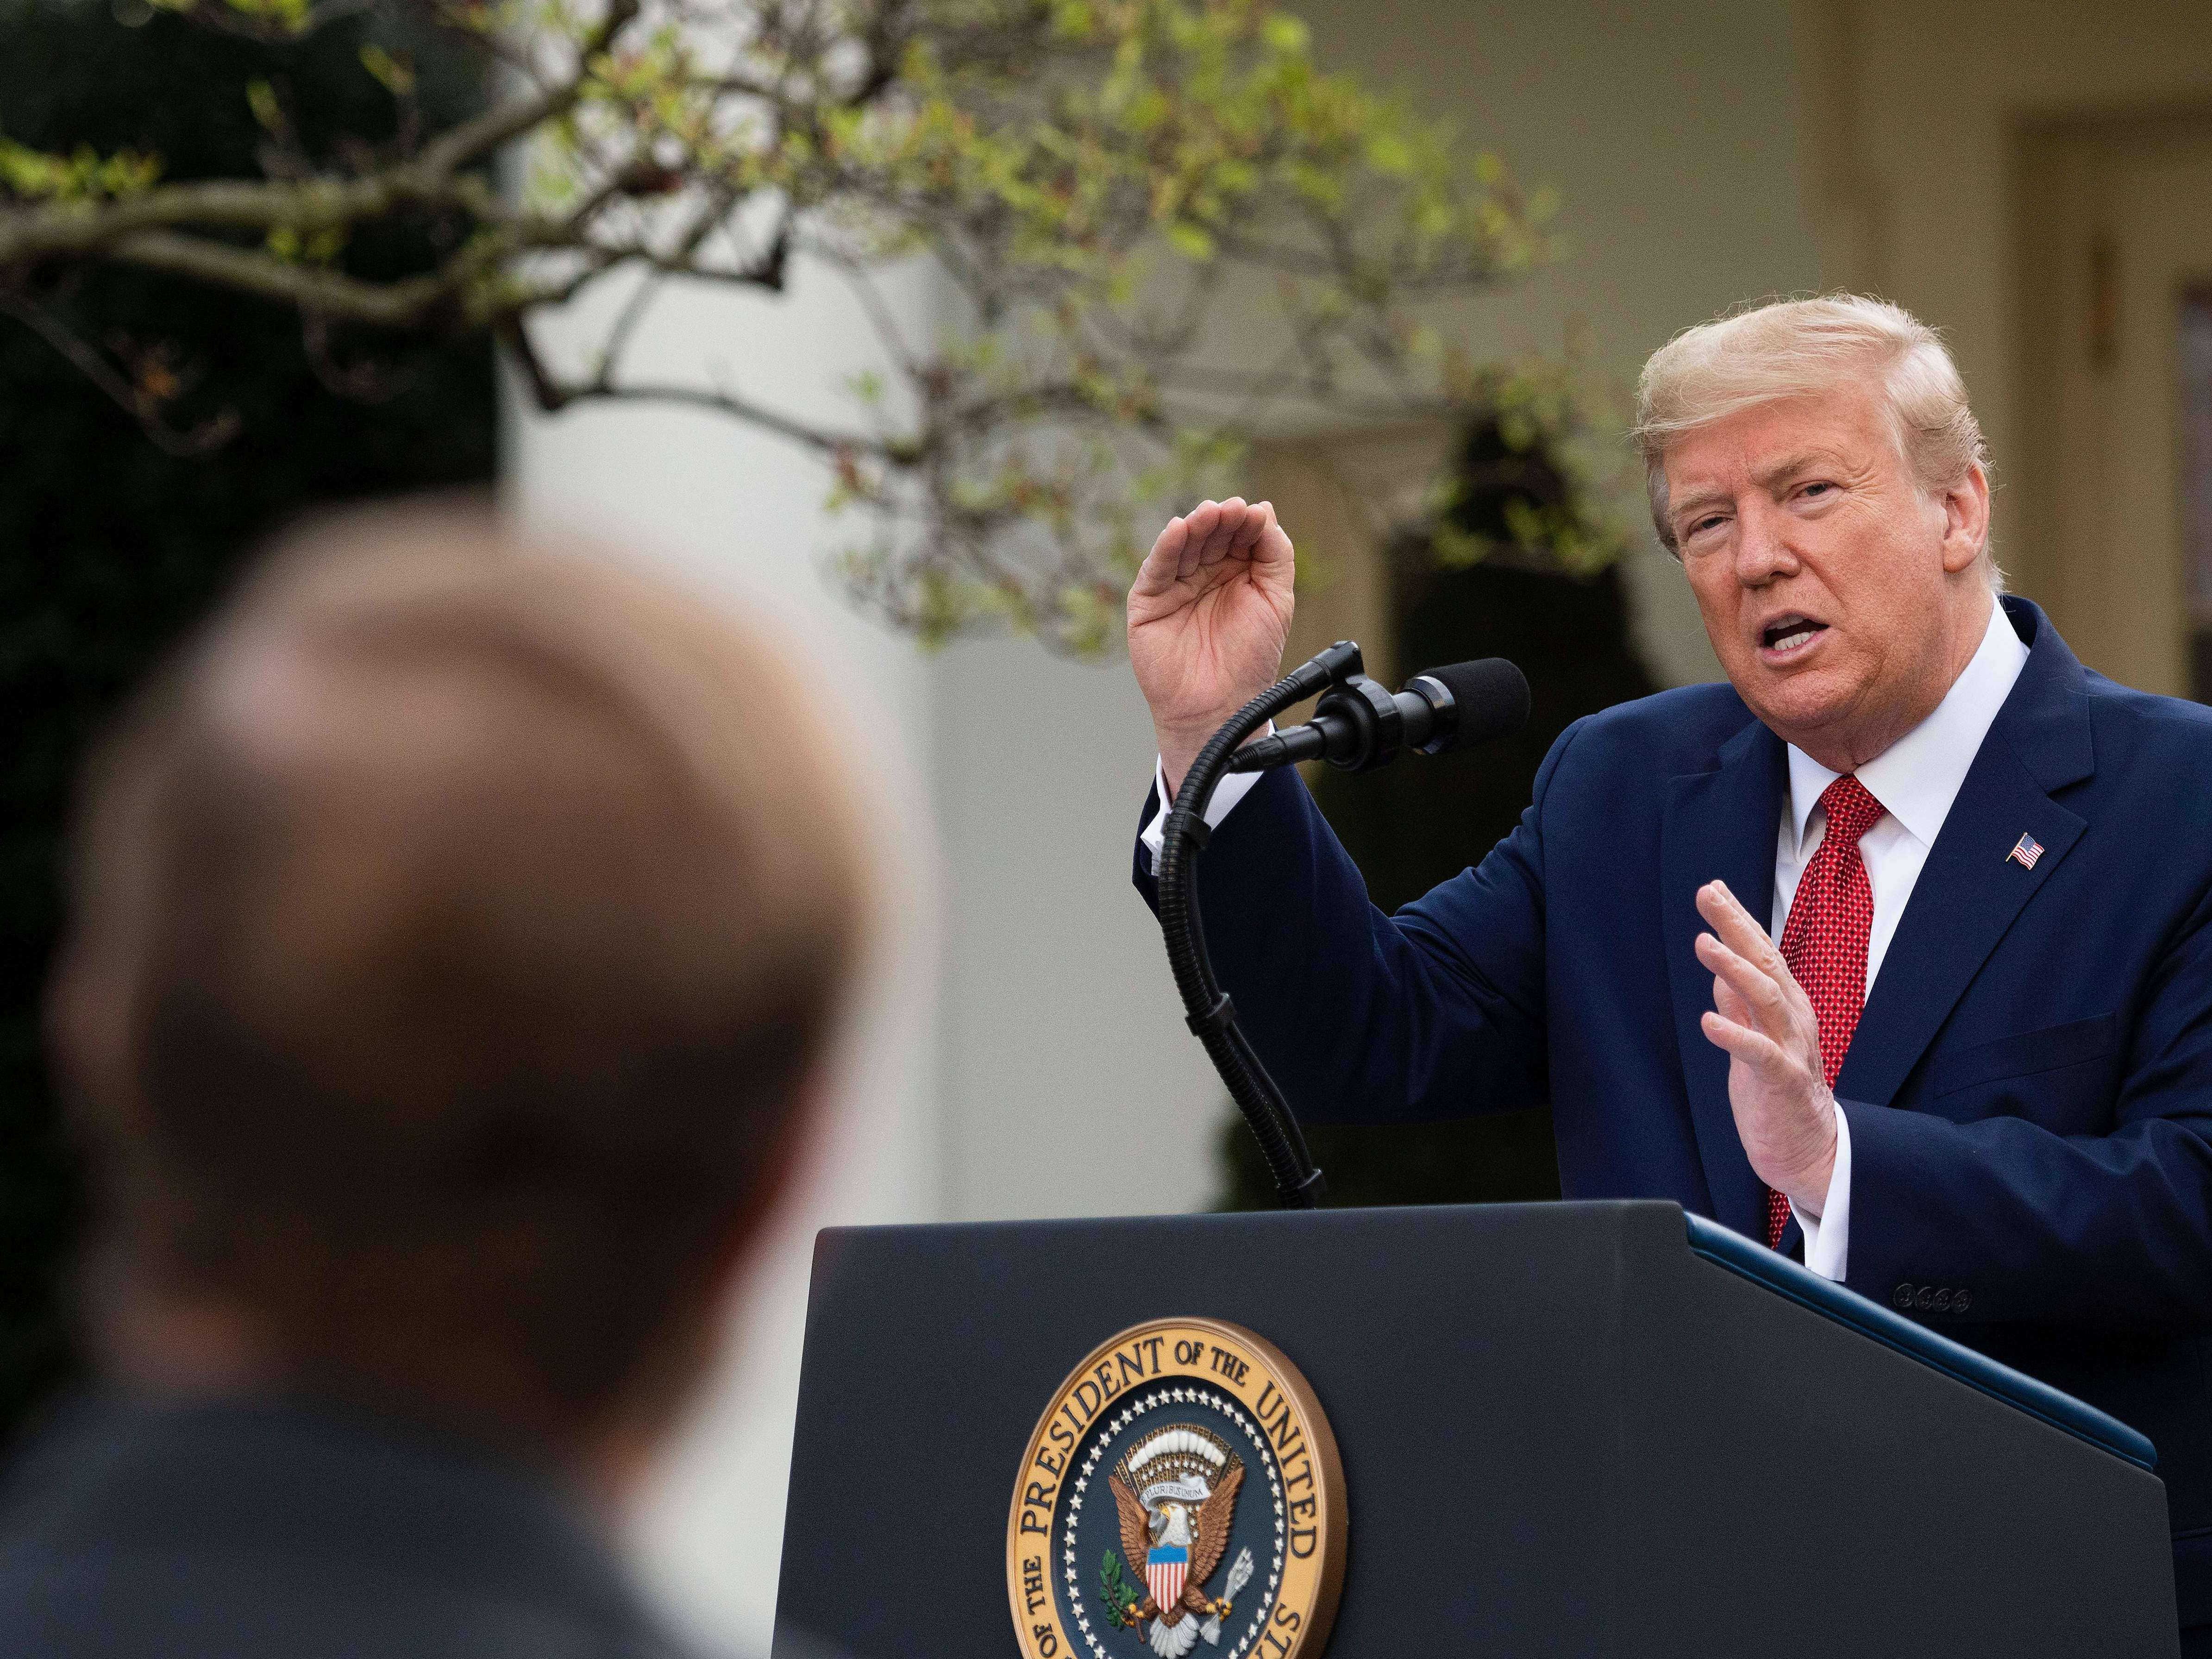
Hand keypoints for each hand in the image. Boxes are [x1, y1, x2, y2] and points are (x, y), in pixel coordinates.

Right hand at [1127, 498, 1294, 792]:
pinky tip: (1178, 529)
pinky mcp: (1148, 600)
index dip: (1247, 522)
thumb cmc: (1250, 659)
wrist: (1220, 706)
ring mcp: (1175, 585)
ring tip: (1210, 515)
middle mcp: (1204, 574)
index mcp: (1236, 572)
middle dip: (1222, 520)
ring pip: (1183, 545)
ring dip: (1195, 526)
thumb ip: (1275, 555)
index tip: (1257, 514)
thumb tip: (1266, 509)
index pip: (1239, 535)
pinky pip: (1156, 568)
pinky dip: (1166, 547)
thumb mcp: (1276, 600)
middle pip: (1211, 535)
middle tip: (1232, 510)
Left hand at [1693, 879, 1838, 1213]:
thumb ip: (1739, 1004)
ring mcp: (1792, 1050)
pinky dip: (1735, 1035)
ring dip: (1735, 970)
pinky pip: (1761, 1054)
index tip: (1712, 888)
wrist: (1809, 1151)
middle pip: (1766, 964)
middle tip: (1709, 895)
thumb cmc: (1777, 1093)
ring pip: (1768, 999)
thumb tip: (1720, 967)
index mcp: (1785, 1007)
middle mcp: (1793, 1020)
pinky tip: (1709, 1021)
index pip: (1760, 954)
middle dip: (1737, 927)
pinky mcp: (1784, 1082)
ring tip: (1705, 944)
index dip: (1737, 921)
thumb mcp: (1751, 1038)